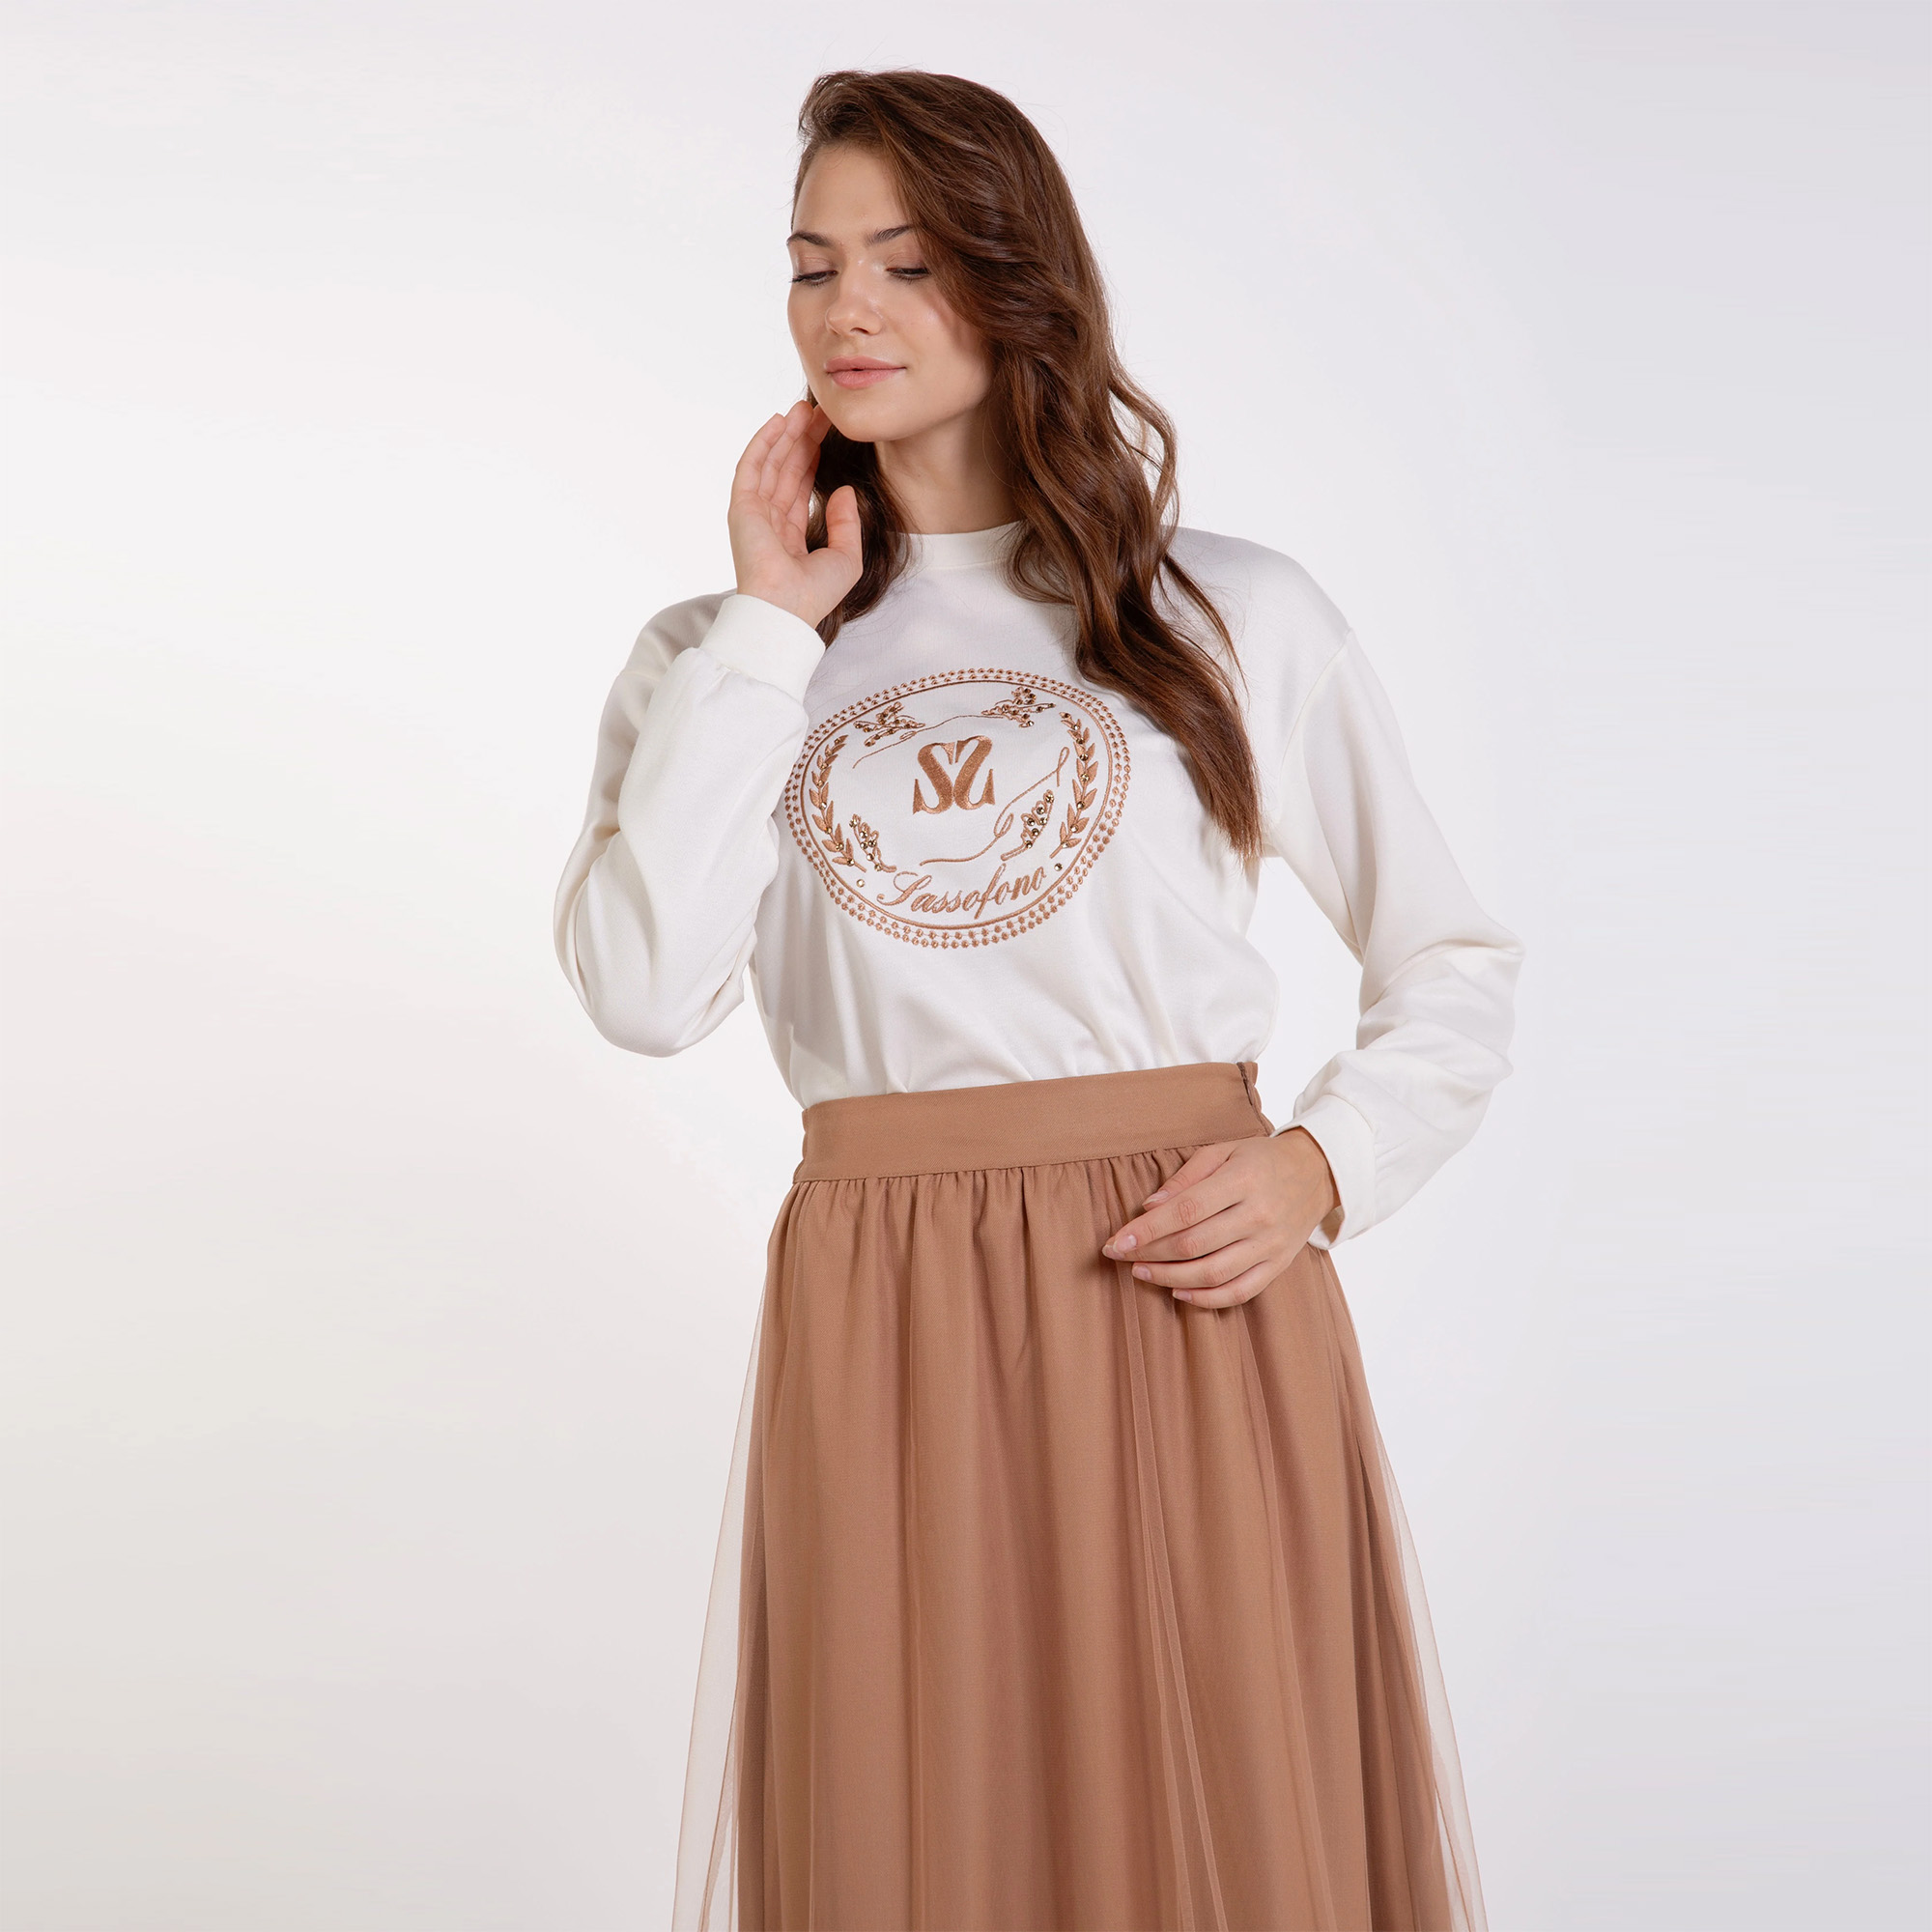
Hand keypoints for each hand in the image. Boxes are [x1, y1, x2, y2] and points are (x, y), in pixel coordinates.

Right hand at [727, 399, 862, 627]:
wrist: (786, 609)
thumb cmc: (814, 594)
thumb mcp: (846, 558)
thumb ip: (847, 523)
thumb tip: (843, 489)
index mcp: (790, 535)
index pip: (801, 487)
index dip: (813, 458)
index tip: (828, 434)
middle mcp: (769, 521)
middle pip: (786, 469)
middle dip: (802, 439)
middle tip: (819, 412)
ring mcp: (753, 514)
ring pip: (771, 463)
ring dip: (786, 434)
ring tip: (804, 408)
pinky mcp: (742, 508)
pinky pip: (751, 467)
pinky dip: (763, 443)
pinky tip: (779, 422)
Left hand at [1100, 1128, 1339, 1309]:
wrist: (1317, 1173)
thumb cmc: (1260, 1160)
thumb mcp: (1223, 1151)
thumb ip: (1186, 1177)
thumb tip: (1149, 1206)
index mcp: (1243, 1181)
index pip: (1186, 1211)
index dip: (1147, 1230)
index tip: (1116, 1241)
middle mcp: (1259, 1216)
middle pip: (1194, 1245)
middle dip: (1149, 1254)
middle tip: (1120, 1256)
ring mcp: (1270, 1245)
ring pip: (1212, 1273)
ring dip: (1169, 1278)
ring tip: (1141, 1273)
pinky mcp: (1278, 1266)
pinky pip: (1239, 1292)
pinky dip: (1205, 1298)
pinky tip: (1178, 1291)